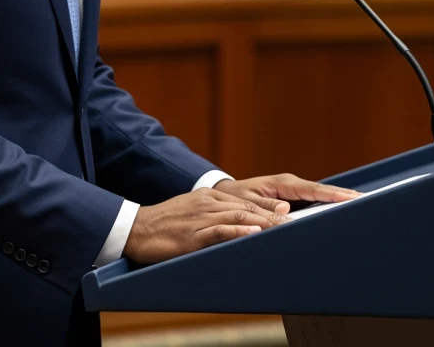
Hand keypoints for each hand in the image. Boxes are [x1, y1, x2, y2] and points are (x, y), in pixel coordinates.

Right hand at [123, 188, 286, 265]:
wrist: (136, 229)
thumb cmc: (167, 225)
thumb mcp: (194, 213)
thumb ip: (220, 216)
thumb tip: (249, 224)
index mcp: (210, 197)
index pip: (247, 202)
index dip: (271, 210)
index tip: (292, 215)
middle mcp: (208, 203)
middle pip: (248, 207)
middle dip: (275, 216)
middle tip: (297, 224)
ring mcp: (200, 218)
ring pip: (238, 216)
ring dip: (264, 223)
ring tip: (284, 229)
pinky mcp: (192, 235)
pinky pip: (218, 230)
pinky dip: (238, 231)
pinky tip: (253, 232)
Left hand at [213, 173, 359, 214]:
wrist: (225, 195)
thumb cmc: (233, 199)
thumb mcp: (246, 204)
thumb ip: (265, 209)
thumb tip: (287, 212)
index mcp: (282, 184)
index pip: (314, 190)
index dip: (334, 195)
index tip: (353, 199)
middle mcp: (291, 185)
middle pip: (323, 192)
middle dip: (344, 197)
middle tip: (367, 204)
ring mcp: (293, 191)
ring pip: (321, 197)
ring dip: (338, 202)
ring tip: (361, 210)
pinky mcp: (293, 199)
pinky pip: (314, 202)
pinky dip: (328, 207)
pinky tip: (341, 215)